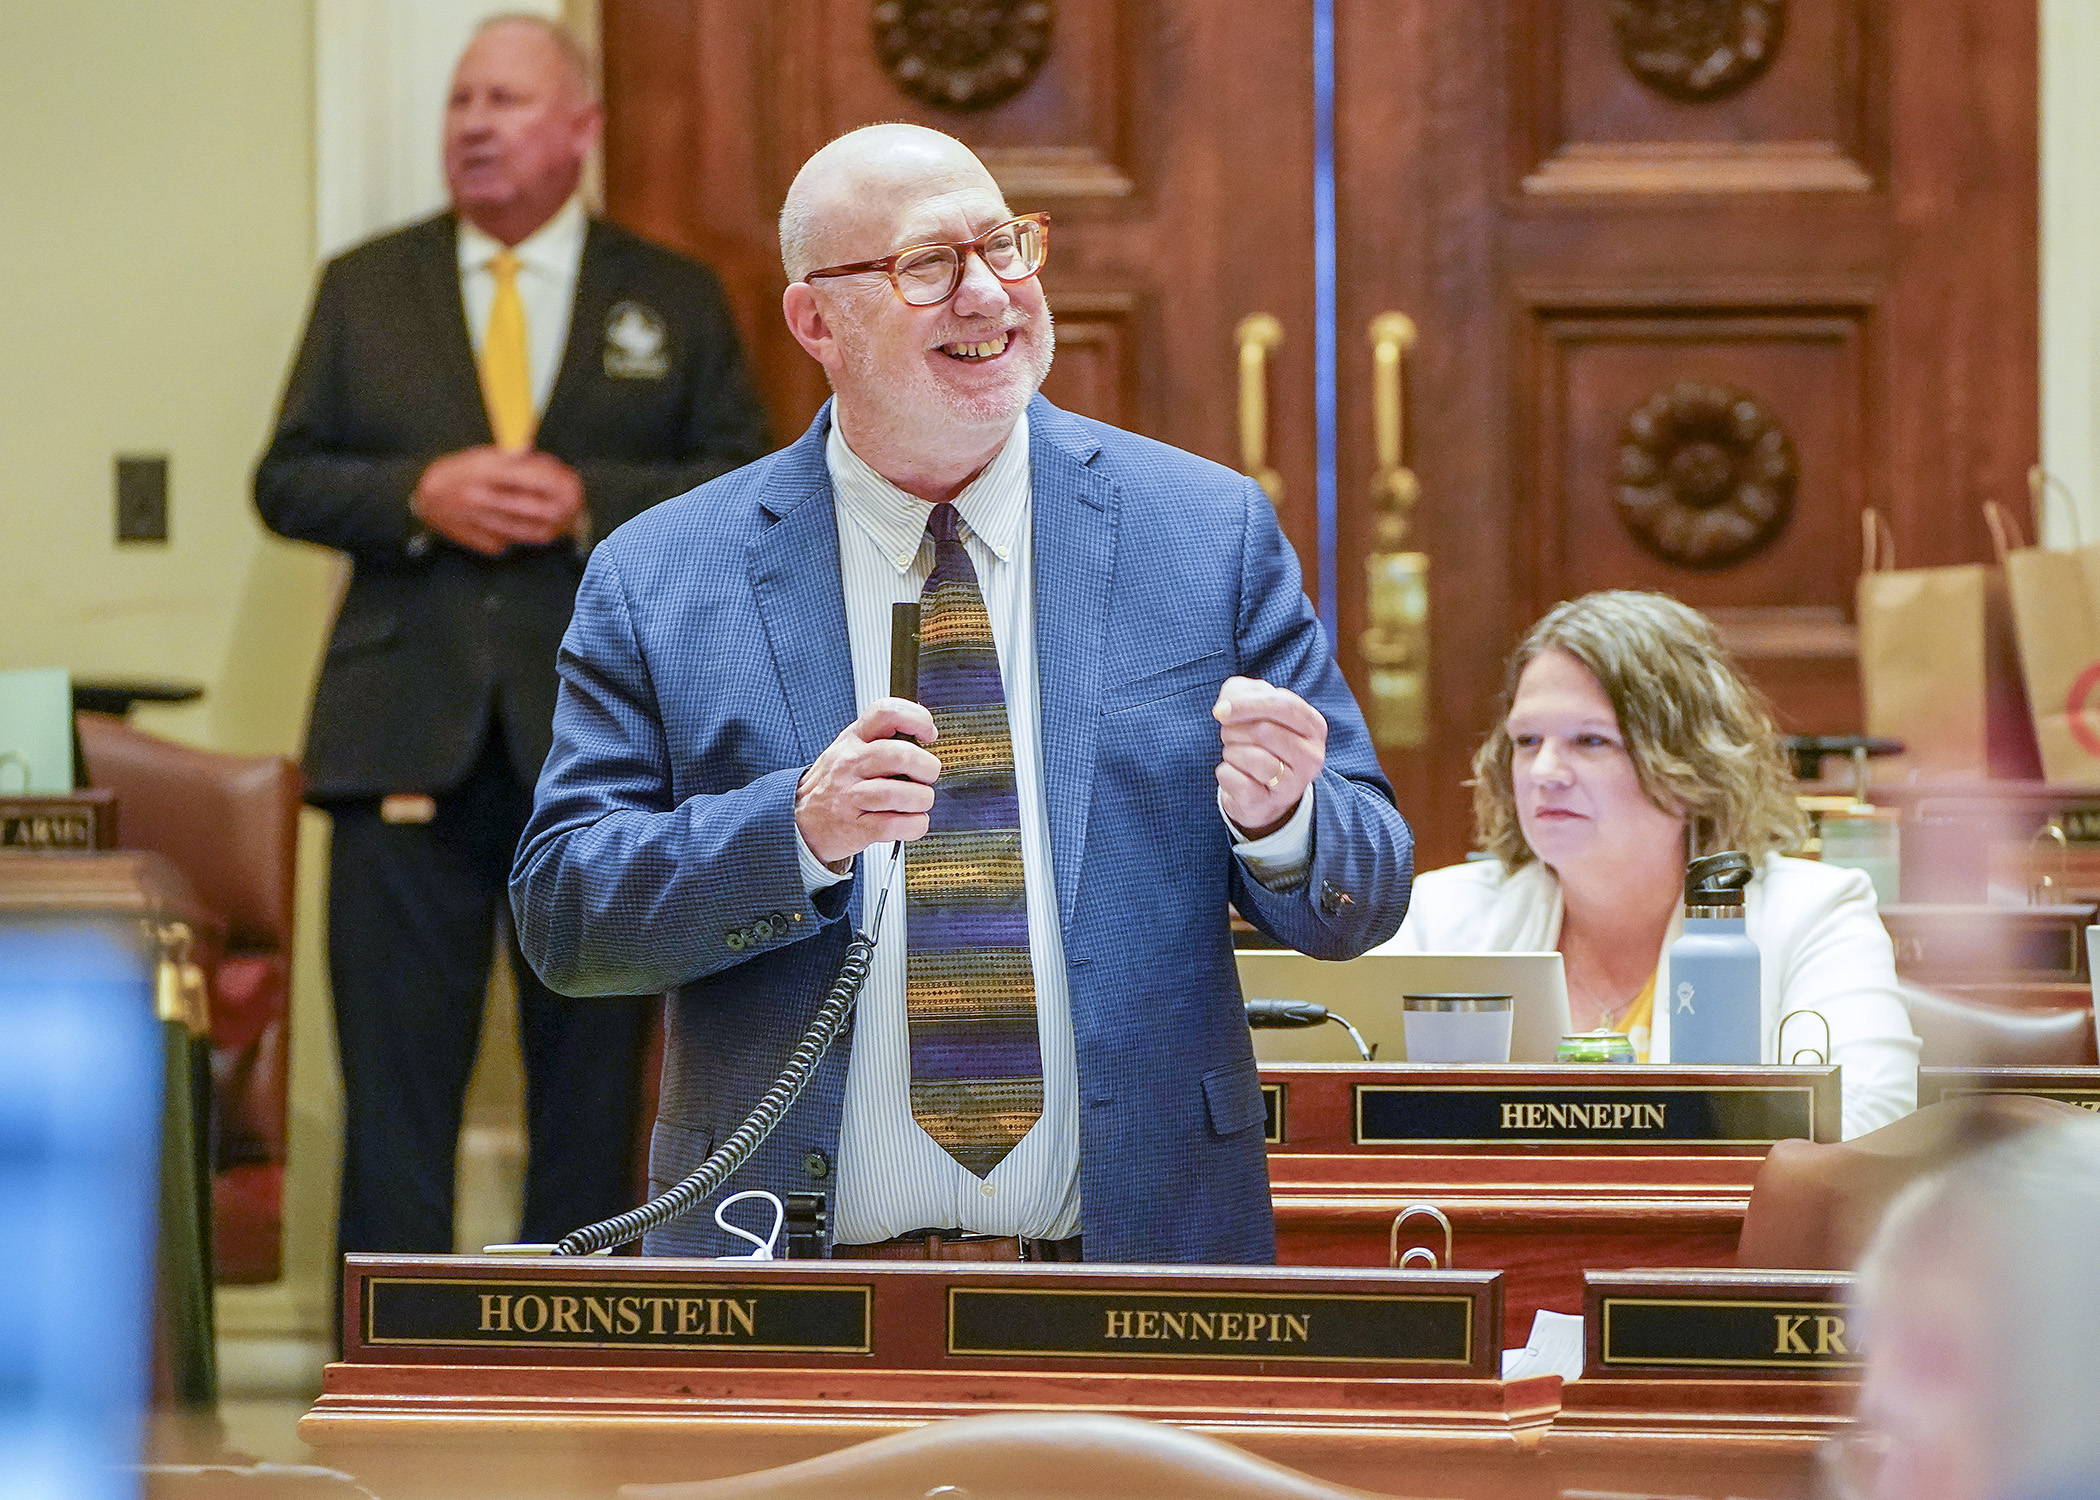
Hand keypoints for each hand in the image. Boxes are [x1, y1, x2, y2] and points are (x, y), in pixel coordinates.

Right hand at [411, 447, 585, 554]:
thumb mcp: (484, 456)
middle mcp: (483, 498)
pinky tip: (530, 527)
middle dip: (563, 508)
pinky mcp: (483, 543)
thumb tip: (549, 465)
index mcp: (485, 471)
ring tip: (561, 518)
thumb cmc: (461, 472)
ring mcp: (483, 524)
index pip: (533, 479)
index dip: (558, 482)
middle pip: (537, 509)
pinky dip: (526, 535)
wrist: (425, 497)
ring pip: (531, 531)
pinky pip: (516, 541)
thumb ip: (516, 460)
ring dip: (553, 526)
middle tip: (574, 504)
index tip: (571, 481)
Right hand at [794, 698, 940, 865]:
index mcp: (854, 739)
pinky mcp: (855, 828)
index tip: (929, 733)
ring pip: (900, 794)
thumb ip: (881, 740)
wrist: (800, 822)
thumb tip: (924, 737)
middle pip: (900, 755)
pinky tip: (912, 821)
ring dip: (922, 799)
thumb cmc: (834, 784)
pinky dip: (914, 825)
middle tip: (928, 776)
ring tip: (919, 801)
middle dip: (927, 767)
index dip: (916, 718)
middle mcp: (851, 764)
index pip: (885, 713)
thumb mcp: (849, 750)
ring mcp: (850, 796)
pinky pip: (894, 825)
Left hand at [1213, 675, 1326, 837]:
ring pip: (1252, 757)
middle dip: (1235, 730)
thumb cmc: (1259, 741)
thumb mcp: (1255, 707)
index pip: (1284, 706)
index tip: (1221, 709)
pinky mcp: (1269, 803)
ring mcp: (1294, 784)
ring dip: (1231, 751)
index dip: (1248, 704)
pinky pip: (1236, 780)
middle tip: (1229, 735)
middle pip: (1264, 731)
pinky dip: (1225, 773)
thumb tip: (1225, 707)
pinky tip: (1235, 775)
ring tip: (1235, 755)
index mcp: (1314, 726)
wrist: (1262, 792)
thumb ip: (1240, 692)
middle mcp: (1312, 756)